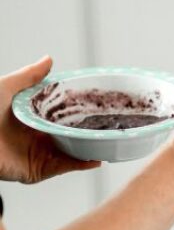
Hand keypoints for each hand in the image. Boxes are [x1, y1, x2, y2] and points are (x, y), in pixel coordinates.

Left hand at [0, 57, 100, 183]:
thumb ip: (29, 76)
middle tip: (109, 126)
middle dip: (89, 134)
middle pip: (69, 137)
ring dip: (90, 150)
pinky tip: (95, 158)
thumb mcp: (8, 87)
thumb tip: (49, 59)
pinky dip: (80, 164)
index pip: (60, 118)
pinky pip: (63, 168)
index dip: (78, 114)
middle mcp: (37, 139)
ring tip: (109, 143)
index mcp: (32, 121)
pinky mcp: (38, 170)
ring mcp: (38, 155)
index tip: (96, 108)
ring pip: (71, 153)